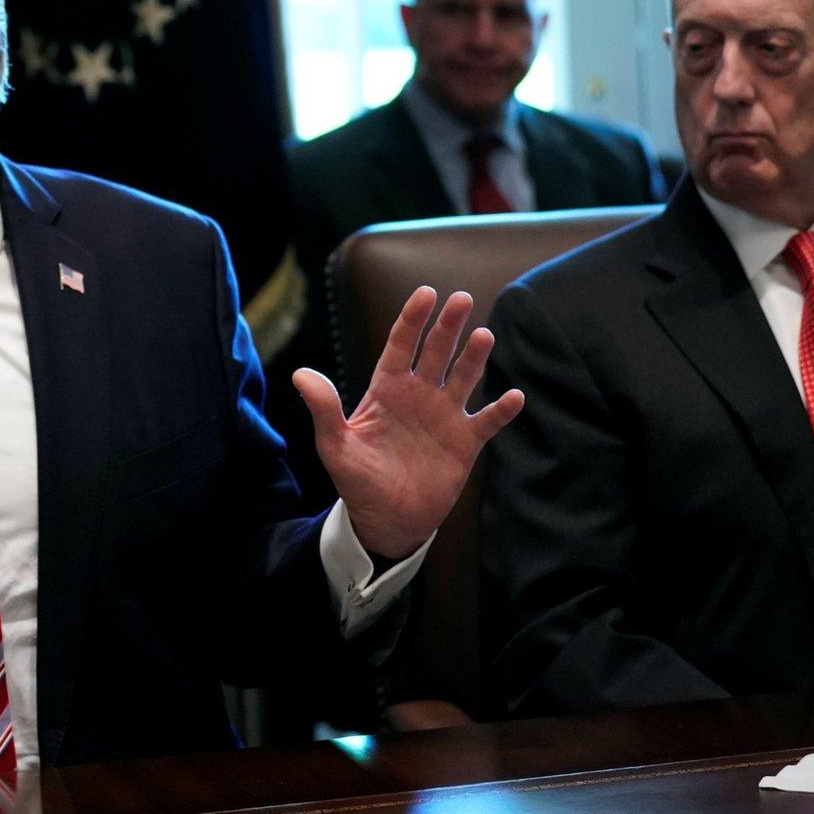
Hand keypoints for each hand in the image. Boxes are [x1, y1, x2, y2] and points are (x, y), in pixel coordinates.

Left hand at [294, 286, 523, 559]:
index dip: (412, 319)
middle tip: (461, 298)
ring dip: (474, 357)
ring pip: (464, 378)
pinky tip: (514, 396)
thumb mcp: (335, 445)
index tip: (425, 293)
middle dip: (448, 326)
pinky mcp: (465, 442)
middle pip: (436, 352)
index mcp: (386, 390)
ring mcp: (444, 416)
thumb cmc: (356, 481)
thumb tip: (299, 374)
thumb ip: (324, 409)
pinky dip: (501, 410)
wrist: (386, 520)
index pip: (401, 346)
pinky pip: (487, 421)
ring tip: (483, 335)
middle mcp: (418, 395)